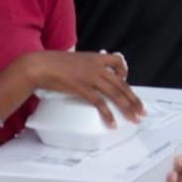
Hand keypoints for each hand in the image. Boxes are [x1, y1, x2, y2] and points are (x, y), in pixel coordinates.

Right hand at [23, 51, 145, 126]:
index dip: (124, 73)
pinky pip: (100, 103)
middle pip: (121, 83)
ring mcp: (90, 77)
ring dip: (127, 108)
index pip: (118, 61)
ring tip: (134, 119)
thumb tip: (83, 73)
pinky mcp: (83, 88)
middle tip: (142, 111)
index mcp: (94, 57)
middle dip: (134, 99)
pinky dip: (108, 114)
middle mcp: (96, 67)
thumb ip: (82, 65)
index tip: (126, 82)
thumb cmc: (50, 63)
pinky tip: (112, 123)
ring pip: (115, 94)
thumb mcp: (71, 59)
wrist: (39, 65)